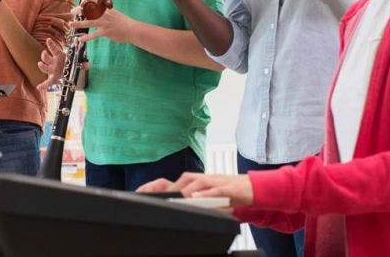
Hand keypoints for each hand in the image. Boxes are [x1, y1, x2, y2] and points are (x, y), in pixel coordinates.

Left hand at [76, 8, 135, 43]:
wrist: (132, 29)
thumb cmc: (123, 22)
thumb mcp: (115, 13)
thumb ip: (106, 12)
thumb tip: (99, 12)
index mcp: (106, 9)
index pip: (94, 3)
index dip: (86, 2)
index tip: (79, 3)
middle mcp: (104, 14)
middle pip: (89, 11)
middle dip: (79, 10)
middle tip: (71, 11)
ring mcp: (105, 23)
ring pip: (89, 22)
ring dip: (79, 23)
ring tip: (71, 24)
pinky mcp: (106, 32)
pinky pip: (94, 35)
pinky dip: (87, 37)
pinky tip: (80, 39)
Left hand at [137, 173, 253, 206]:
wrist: (251, 189)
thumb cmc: (226, 194)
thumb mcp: (205, 200)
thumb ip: (189, 203)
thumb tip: (170, 209)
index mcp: (192, 183)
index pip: (169, 182)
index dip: (153, 186)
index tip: (139, 193)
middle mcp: (200, 180)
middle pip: (180, 181)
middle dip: (164, 188)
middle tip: (151, 197)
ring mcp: (213, 182)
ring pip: (195, 183)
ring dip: (183, 192)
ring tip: (172, 199)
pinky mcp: (227, 188)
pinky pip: (215, 190)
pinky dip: (205, 193)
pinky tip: (196, 198)